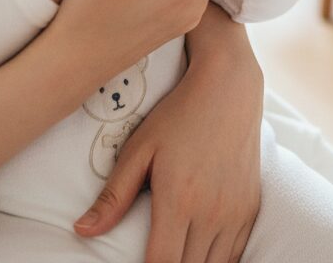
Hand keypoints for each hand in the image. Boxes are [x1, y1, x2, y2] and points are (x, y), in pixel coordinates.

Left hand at [74, 4, 263, 262]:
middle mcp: (211, 213)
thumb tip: (81, 231)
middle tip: (154, 256)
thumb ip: (113, 195)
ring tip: (174, 255)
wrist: (228, 87)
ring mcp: (235, 212)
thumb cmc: (178, 114)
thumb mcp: (140, 148)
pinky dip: (216, 261)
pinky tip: (198, 253)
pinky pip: (234, 254)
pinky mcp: (250, 207)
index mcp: (178, 200)